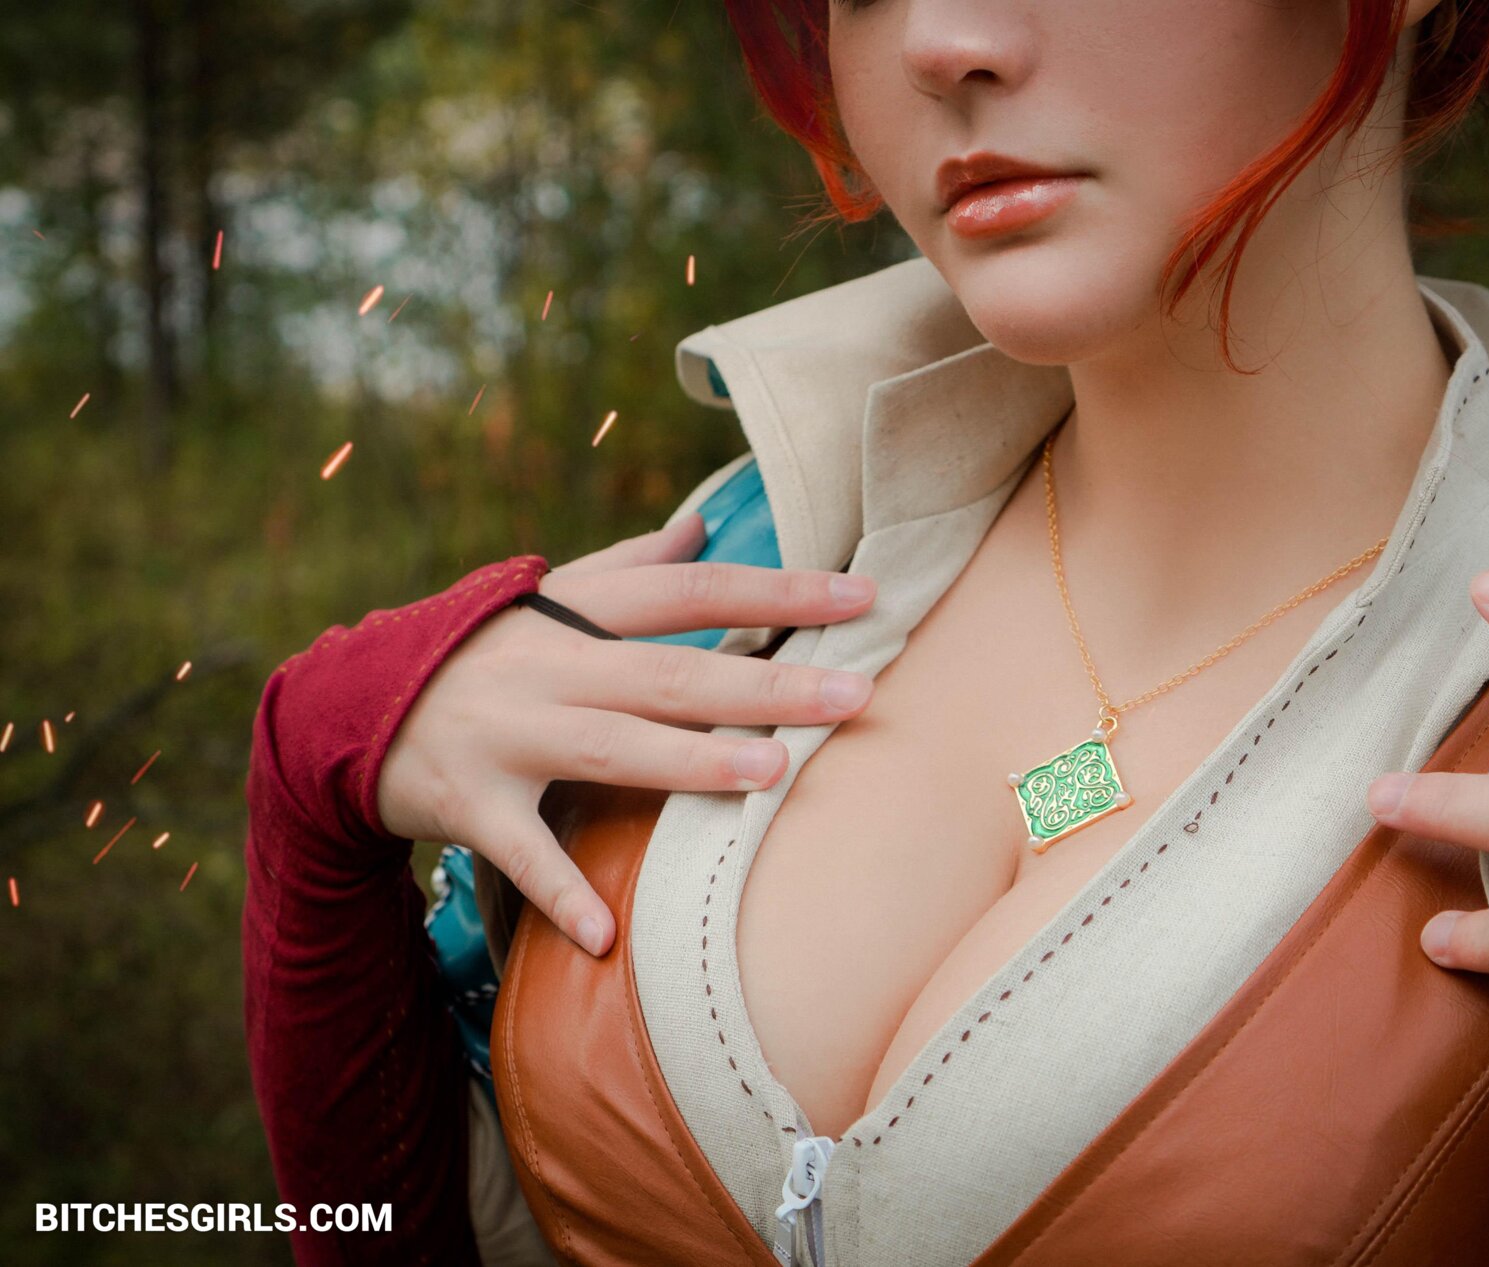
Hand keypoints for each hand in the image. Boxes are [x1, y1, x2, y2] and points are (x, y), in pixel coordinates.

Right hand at [375, 512, 880, 957]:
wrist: (349, 712)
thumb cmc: (478, 653)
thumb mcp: (544, 601)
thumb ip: (627, 568)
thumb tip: (701, 525)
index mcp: (575, 616)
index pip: (694, 592)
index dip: (778, 591)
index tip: (862, 597)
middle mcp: (549, 669)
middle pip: (671, 673)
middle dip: (766, 684)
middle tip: (855, 695)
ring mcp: (507, 736)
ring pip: (611, 748)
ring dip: (691, 761)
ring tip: (774, 771)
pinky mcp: (467, 803)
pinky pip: (520, 853)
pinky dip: (559, 891)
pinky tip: (608, 935)